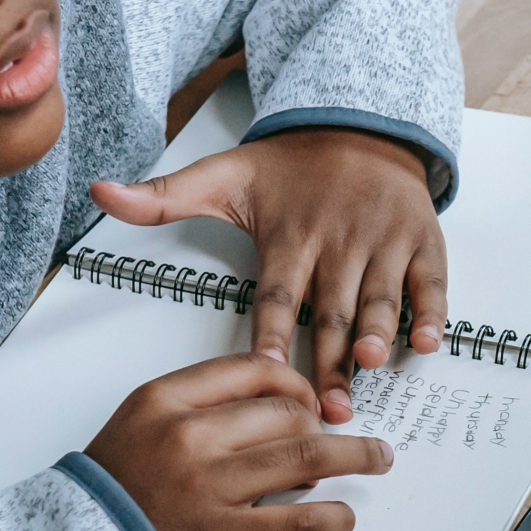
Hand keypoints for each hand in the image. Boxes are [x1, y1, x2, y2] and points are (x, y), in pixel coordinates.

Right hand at [85, 353, 392, 530]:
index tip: (309, 399)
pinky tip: (343, 517)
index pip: (252, 370)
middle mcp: (186, 437)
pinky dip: (334, 518)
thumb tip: (277, 401)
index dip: (295, 382)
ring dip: (353, 456)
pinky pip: (299, 523)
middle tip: (332, 443)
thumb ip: (199, 405)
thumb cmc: (114, 494)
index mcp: (164, 400)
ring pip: (306, 456)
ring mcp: (206, 488)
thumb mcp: (140, 425)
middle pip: (285, 412)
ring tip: (375, 459)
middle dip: (319, 426)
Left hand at [91, 126, 446, 422]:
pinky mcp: (420, 240)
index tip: (264, 372)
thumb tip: (99, 193)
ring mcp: (382, 241)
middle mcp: (337, 240)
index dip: (271, 335)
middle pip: (330, 310)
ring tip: (371, 364)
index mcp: (289, 235)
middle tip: (326, 406)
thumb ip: (163, 198)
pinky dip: (431, 310)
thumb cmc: (289, 168)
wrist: (357, 125)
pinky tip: (428, 342)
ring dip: (377, 332)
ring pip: (379, 296)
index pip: (276, 294)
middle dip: (329, 358)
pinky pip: (430, 280)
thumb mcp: (222, 175)